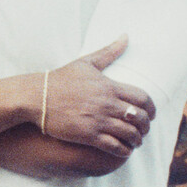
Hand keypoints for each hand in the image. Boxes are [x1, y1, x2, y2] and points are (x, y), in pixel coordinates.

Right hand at [41, 37, 155, 154]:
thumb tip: (126, 36)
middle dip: (146, 126)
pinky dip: (124, 150)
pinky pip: (115, 146)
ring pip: (130, 133)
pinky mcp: (88, 135)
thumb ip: (109, 51)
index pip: (143, 98)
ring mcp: (98, 120)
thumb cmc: (60, 79)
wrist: (35, 97)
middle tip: (143, 130)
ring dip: (137, 140)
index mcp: (109, 87)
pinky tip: (123, 150)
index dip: (151, 109)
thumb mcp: (85, 63)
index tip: (150, 115)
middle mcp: (107, 104)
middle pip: (139, 117)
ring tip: (135, 141)